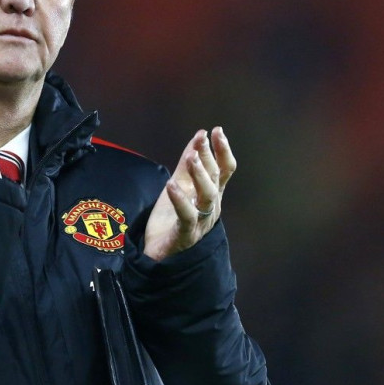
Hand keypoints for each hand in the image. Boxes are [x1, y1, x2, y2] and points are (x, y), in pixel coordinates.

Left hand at [143, 127, 235, 260]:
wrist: (158, 254)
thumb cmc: (171, 219)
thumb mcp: (178, 185)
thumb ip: (187, 163)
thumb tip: (199, 135)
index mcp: (211, 195)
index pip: (224, 170)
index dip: (222, 150)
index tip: (216, 130)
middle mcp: (210, 207)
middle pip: (216, 180)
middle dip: (208, 158)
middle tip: (200, 141)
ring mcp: (200, 222)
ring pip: (207, 196)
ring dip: (200, 175)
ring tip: (191, 157)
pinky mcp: (186, 234)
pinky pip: (187, 216)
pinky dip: (180, 200)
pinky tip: (171, 185)